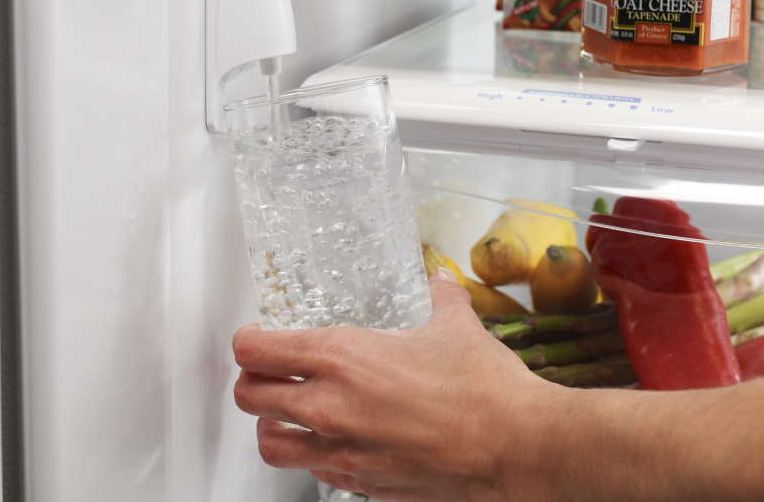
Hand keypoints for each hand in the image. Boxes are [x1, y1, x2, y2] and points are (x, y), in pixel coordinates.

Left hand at [231, 273, 564, 500]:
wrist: (515, 447)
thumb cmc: (483, 389)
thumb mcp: (455, 325)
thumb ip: (439, 297)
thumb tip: (439, 280)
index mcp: (341, 357)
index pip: (256, 349)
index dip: (249, 340)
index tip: (257, 336)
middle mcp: (329, 405)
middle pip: (248, 395)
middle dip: (252, 380)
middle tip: (266, 372)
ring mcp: (341, 451)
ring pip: (269, 443)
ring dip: (270, 424)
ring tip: (285, 412)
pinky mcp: (361, 484)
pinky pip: (313, 471)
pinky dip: (312, 455)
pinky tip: (333, 441)